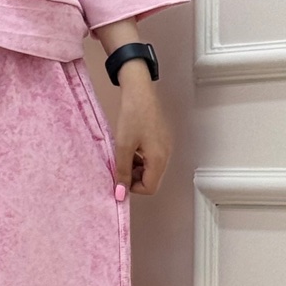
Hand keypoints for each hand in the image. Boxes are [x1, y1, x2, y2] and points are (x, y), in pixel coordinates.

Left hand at [112, 66, 172, 195]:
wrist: (140, 91)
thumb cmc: (132, 116)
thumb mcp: (123, 146)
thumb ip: (122, 172)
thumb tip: (120, 195)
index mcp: (159, 159)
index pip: (149, 188)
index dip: (132, 187)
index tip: (119, 177)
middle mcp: (166, 155)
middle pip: (151, 179)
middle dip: (134, 177)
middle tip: (119, 165)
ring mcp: (165, 146)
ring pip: (150, 169)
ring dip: (135, 167)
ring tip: (123, 154)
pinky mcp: (162, 139)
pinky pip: (151, 157)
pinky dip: (140, 158)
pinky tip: (130, 146)